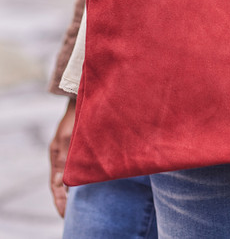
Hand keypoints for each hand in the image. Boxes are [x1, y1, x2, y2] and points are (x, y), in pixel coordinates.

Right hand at [49, 97, 75, 217]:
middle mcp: (62, 153)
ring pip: (72, 173)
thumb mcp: (68, 137)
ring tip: (85, 202)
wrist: (83, 95)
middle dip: (67, 199)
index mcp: (56, 154)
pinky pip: (80, 164)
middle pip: (62, 182)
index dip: (60, 201)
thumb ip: (64, 160)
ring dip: (76, 187)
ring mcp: (71, 149)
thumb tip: (60, 184)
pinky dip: (83, 174)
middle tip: (72, 214)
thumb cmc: (76, 114)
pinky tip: (93, 180)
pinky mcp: (80, 144)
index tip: (65, 215)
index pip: (55, 185)